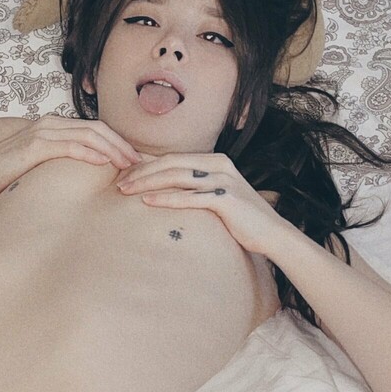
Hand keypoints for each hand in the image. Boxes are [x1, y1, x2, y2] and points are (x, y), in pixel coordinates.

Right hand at [0, 116, 144, 196]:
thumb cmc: (6, 172)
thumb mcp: (38, 164)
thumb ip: (59, 163)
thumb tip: (82, 178)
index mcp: (54, 126)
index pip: (94, 129)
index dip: (117, 142)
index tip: (134, 159)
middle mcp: (51, 124)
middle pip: (97, 129)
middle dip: (121, 144)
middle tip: (140, 161)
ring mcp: (43, 132)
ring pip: (88, 135)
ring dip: (112, 149)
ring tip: (128, 163)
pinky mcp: (35, 146)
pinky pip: (69, 146)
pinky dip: (89, 153)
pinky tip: (104, 163)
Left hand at [114, 152, 291, 257]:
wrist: (271, 233)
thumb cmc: (241, 218)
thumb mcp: (217, 196)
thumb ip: (196, 189)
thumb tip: (167, 191)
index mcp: (215, 161)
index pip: (173, 158)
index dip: (147, 165)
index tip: (125, 176)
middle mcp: (219, 165)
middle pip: (171, 163)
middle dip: (141, 172)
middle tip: (118, 183)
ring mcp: (222, 180)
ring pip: (176, 177)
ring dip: (148, 183)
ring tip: (126, 191)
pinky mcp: (225, 198)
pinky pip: (189, 197)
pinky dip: (166, 198)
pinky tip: (148, 202)